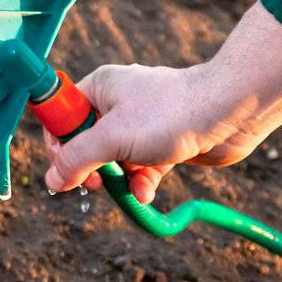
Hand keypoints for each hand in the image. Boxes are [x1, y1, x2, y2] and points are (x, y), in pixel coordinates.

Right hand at [41, 2, 281, 202]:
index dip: (59, 144)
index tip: (66, 168)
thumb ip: (76, 159)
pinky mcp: (163, 144)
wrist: (230, 113)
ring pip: (115, 161)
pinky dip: (143, 183)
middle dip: (91, 169)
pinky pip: (142, 168)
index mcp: (99, 89)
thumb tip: (52, 182)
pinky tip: (148, 192)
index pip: (62, 117)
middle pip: (86, 143)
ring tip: (132, 189)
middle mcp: (117, 104)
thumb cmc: (170, 114)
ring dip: (121, 181)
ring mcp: (142, 125)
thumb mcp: (112, 138)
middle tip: (96, 183)